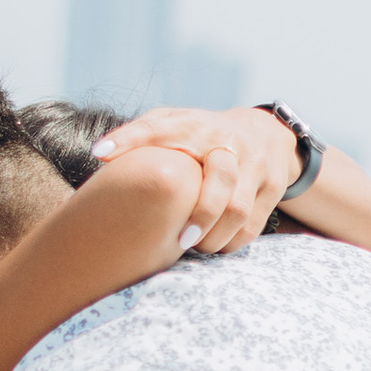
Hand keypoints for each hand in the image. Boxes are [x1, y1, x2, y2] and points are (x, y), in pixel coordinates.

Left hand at [94, 104, 299, 252]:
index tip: (100, 154)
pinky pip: (249, 227)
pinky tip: (212, 246)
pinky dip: (228, 243)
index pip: (159, 129)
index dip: (129, 140)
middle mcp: (227, 143)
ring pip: (236, 210)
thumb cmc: (203, 136)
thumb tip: (99, 155)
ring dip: (212, 237)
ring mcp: (255, 166)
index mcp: (195, 126)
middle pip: (219, 181)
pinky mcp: (271, 189)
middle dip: (199, 215)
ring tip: (193, 246)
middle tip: (179, 240)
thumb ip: (143, 134)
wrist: (267, 134)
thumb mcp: (176, 124)